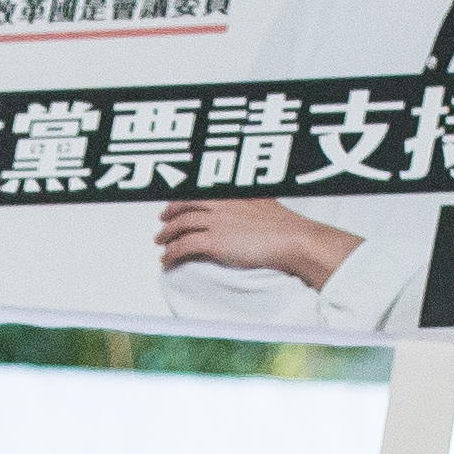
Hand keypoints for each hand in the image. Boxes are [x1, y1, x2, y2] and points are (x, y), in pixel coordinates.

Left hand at [154, 194, 356, 289]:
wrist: (293, 239)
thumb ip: (250, 204)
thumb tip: (247, 209)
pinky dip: (172, 254)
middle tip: (162, 223)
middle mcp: (221, 204)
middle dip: (170, 215)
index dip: (182, 200)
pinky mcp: (214, 242)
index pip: (199, 193)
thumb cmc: (286, 226)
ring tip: (161, 244)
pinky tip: (167, 260)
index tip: (175, 206)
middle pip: (185, 206)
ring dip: (167, 235)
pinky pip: (184, 247)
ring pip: (181, 226)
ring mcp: (216, 222)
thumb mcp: (265, 203)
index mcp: (232, 193)